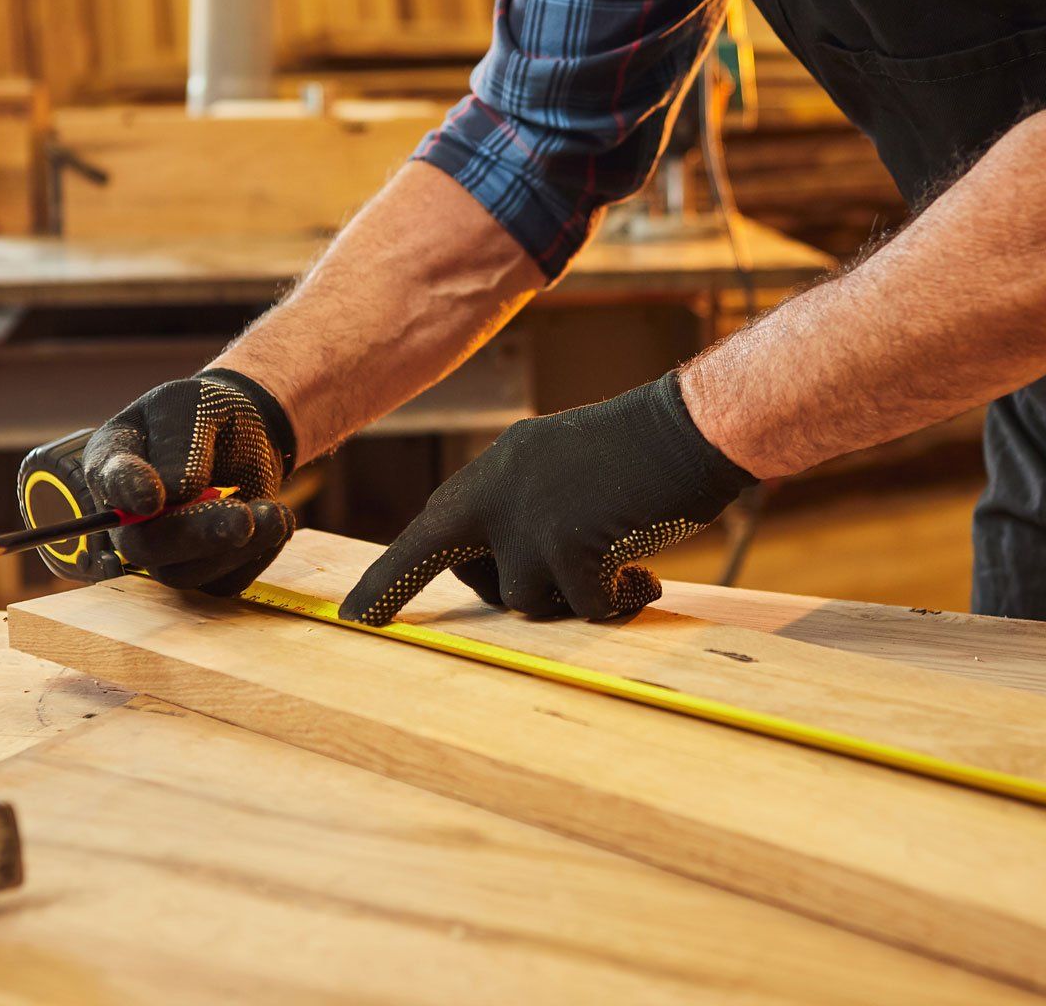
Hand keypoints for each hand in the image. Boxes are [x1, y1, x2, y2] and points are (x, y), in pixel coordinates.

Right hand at [83, 368, 298, 595]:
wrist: (242, 432)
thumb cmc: (205, 414)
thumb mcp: (194, 407)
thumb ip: (180, 443)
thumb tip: (175, 492)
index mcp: (113, 462)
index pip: (109, 481)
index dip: (128, 492)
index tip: (152, 499)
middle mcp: (128, 515)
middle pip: (143, 545)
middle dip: (195, 535)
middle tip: (242, 518)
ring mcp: (162, 548)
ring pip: (184, 573)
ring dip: (235, 549)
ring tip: (275, 513)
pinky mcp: (201, 566)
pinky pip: (223, 581)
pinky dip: (257, 556)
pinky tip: (276, 522)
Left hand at [340, 374, 755, 623]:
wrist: (691, 427)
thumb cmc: (644, 452)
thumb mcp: (563, 470)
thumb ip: (524, 510)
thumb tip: (506, 577)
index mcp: (496, 468)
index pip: (426, 529)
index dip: (391, 578)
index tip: (353, 618)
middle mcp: (498, 490)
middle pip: (473, 575)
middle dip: (509, 590)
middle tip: (566, 580)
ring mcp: (528, 517)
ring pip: (523, 598)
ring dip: (571, 595)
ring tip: (622, 565)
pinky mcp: (565, 544)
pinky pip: (579, 608)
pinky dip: (614, 601)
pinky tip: (644, 576)